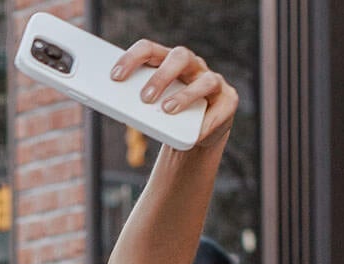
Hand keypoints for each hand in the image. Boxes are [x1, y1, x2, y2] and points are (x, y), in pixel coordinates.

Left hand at [113, 39, 237, 147]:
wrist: (193, 135)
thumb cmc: (166, 118)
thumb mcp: (149, 110)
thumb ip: (137, 106)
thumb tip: (120, 111)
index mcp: (166, 61)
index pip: (149, 49)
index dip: (131, 59)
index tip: (116, 76)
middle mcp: (190, 65)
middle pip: (178, 57)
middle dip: (161, 77)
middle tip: (144, 98)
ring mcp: (211, 80)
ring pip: (205, 80)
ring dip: (186, 96)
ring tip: (168, 111)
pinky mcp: (228, 99)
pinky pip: (221, 107)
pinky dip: (208, 122)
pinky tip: (196, 133)